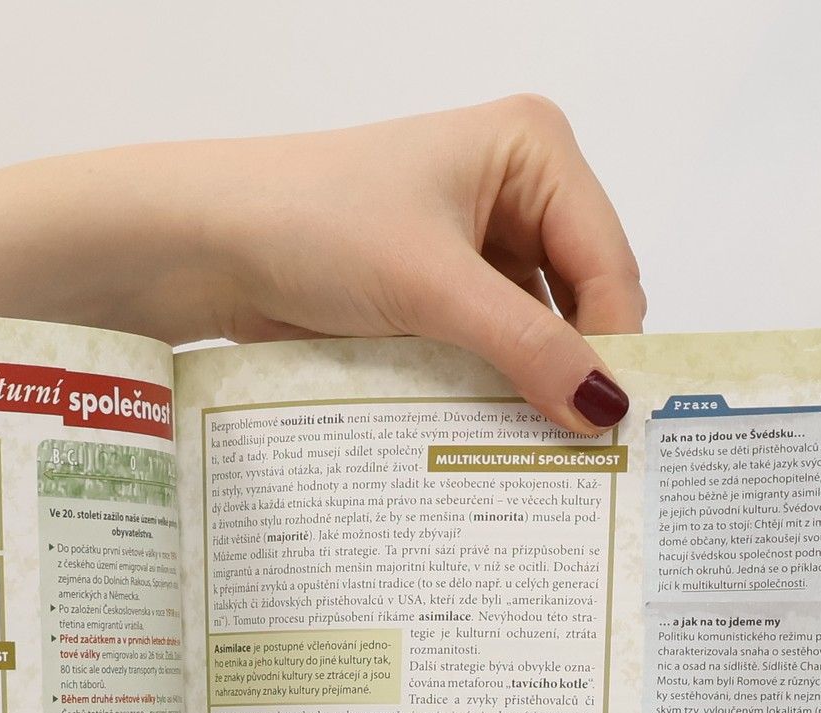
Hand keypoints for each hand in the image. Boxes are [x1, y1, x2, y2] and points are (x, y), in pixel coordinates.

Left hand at [166, 96, 644, 432]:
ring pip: (536, 329)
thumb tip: (604, 406)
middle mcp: (514, 186)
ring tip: (539, 453)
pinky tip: (491, 433)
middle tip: (582, 454)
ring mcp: (474, 239)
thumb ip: (526, 347)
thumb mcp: (432, 288)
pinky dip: (491, 387)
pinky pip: (490, 346)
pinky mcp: (436, 286)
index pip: (608, 260)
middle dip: (576, 367)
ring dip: (531, 385)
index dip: (613, 344)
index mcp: (533, 149)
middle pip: (581, 296)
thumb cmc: (311, 224)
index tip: (612, 427)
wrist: (207, 244)